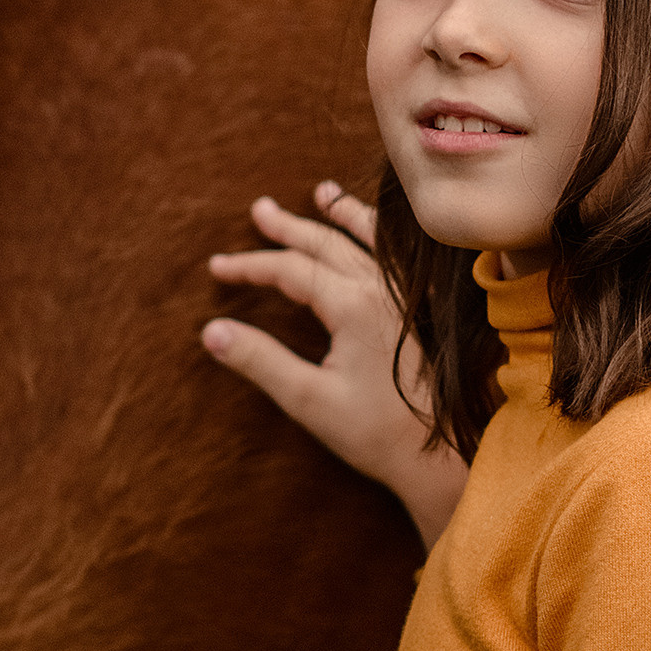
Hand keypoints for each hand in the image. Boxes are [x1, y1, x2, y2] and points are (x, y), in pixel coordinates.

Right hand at [203, 185, 469, 550]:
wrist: (438, 456)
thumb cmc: (375, 433)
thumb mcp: (307, 400)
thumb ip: (259, 361)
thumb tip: (211, 332)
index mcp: (352, 307)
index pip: (290, 270)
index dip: (250, 266)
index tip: (217, 268)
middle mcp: (381, 292)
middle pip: (326, 245)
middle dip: (289, 227)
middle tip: (259, 210)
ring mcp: (404, 301)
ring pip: (367, 243)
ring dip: (340, 216)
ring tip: (322, 194)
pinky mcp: (419, 316)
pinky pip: (399, 261)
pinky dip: (381, 237)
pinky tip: (379, 233)